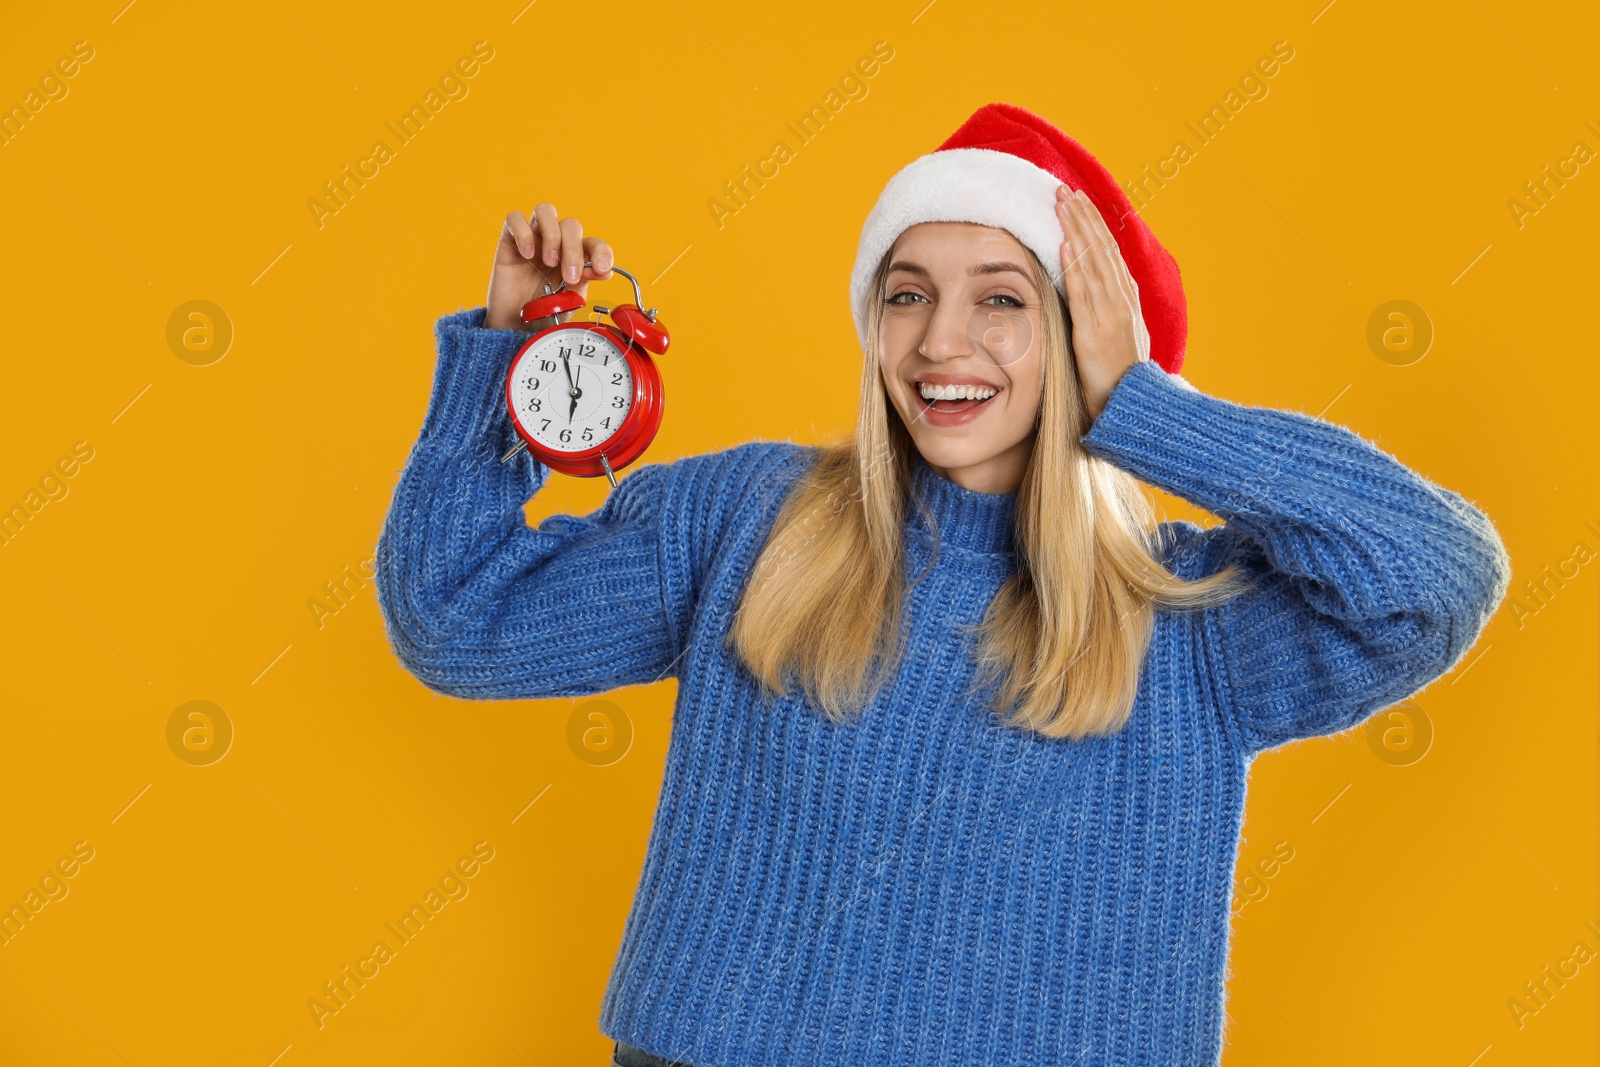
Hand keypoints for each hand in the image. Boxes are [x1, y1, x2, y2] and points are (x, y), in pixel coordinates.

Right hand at [485, 202, 613, 330]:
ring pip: (545, 211)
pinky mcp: (509, 239)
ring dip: (552, 235)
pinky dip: (523, 233)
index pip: (593, 243)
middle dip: (573, 250)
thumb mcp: (570, 300)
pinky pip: (514, 219)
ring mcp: (533, 238)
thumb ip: (585, 282)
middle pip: (571, 226)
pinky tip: (526, 255)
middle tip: (569, 276)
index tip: (602, 269)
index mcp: (575, 257)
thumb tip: (604, 270)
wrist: (515, 327)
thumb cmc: (543, 313)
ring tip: (549, 262)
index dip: (601, 252)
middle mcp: (556, 243)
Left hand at [1055, 185, 1150, 422]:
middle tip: (1063, 190)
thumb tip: (1095, 297)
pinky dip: (1077, 266)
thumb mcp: (1118, 338)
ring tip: (1061, 204)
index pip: (1108, 253)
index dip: (1092, 225)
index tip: (1077, 202)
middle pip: (1101, 249)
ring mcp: (1110, 315)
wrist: (1134, 408)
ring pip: (1093, 262)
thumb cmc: (1121, 379)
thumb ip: (1108, 314)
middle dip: (1082, 217)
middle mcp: (1121, 301)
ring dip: (1077, 230)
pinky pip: (1085, 293)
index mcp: (1125, 300)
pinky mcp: (1096, 332)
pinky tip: (1066, 244)